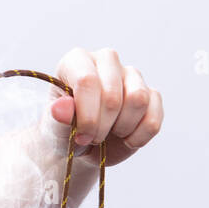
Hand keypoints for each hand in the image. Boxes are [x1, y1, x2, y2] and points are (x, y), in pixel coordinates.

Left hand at [44, 48, 163, 165]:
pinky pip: (153, 118)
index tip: (81, 135)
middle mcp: (106, 60)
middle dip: (102, 127)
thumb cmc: (65, 132)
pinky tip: (125, 139)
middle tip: (92, 137)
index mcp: (77, 61)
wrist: (82, 147)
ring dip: (122, 128)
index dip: (87, 115)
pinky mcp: (151, 95)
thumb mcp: (55, 129)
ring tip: (109, 133)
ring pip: (139, 100)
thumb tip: (62, 107)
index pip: (87, 81)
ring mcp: (131, 76)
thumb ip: (58, 118)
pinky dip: (139, 137)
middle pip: (113, 95)